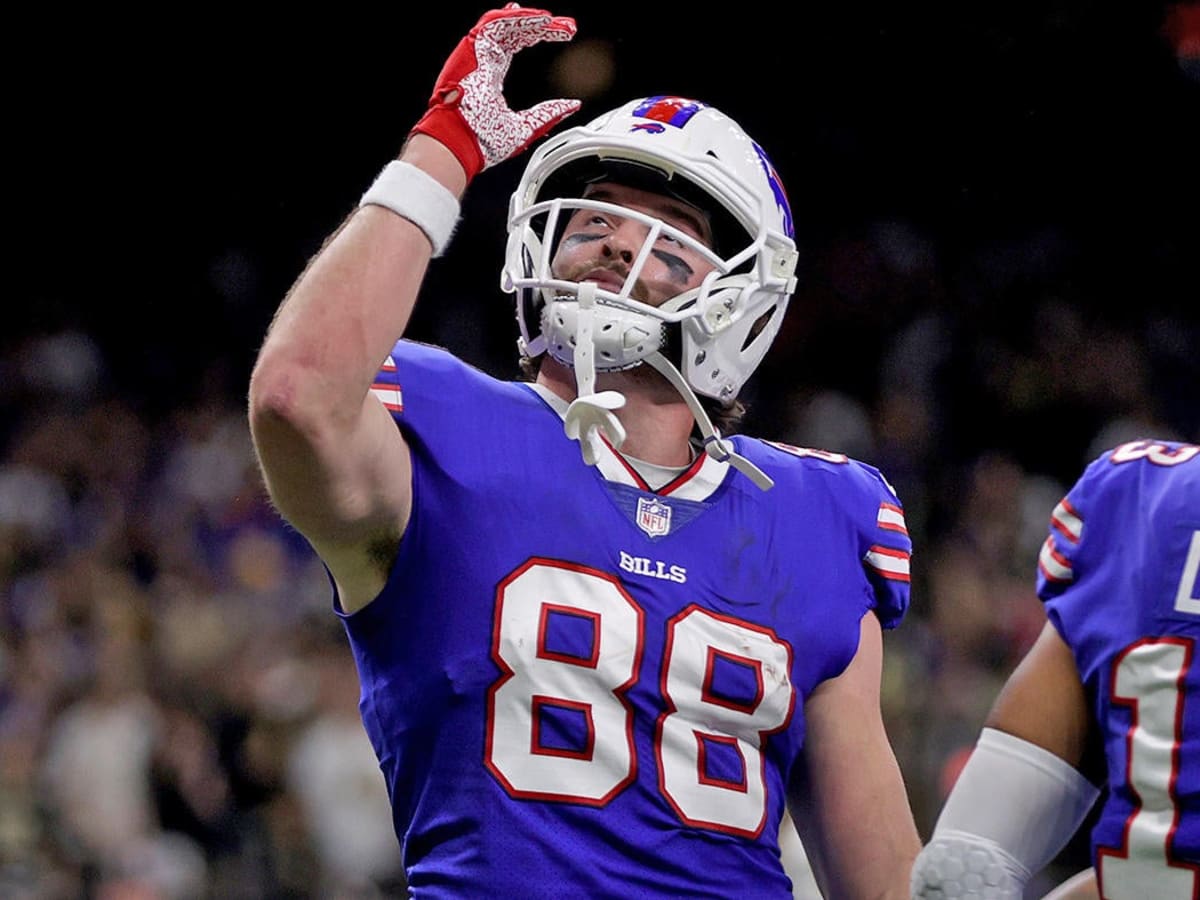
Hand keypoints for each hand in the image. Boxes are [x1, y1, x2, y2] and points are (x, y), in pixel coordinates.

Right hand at [410, 4, 581, 181]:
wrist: (463, 143)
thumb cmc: (483, 141)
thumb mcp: (527, 126)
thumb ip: (549, 113)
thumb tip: (572, 106)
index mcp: (491, 77)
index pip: (515, 45)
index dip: (537, 36)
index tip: (562, 35)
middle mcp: (483, 61)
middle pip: (514, 32)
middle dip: (541, 26)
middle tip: (567, 25)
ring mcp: (476, 53)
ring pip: (506, 23)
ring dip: (532, 19)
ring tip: (556, 21)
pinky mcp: (471, 48)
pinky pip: (496, 22)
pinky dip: (518, 17)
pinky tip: (540, 18)